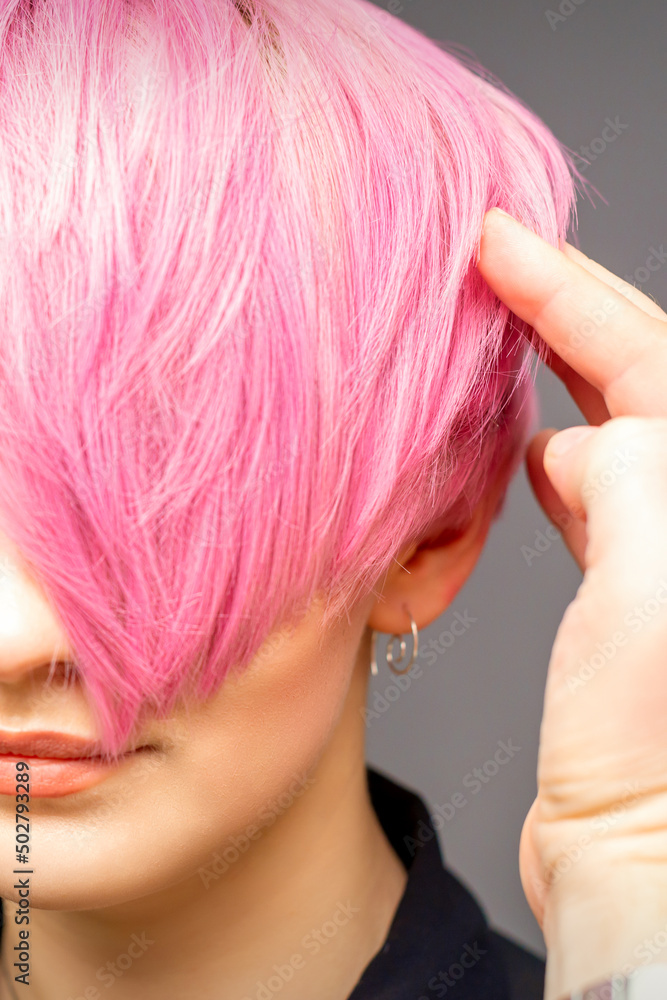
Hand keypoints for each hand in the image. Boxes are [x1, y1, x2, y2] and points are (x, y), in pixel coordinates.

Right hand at [477, 208, 666, 998]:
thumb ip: (629, 477)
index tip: (501, 239)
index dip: (571, 293)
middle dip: (567, 312)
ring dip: (555, 377)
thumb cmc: (648, 748)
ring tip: (496, 329)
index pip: (651, 361)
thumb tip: (582, 441)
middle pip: (640, 380)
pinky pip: (591, 493)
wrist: (633, 857)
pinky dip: (552, 455)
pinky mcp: (626, 595)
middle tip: (496, 257)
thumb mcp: (649, 587)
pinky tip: (523, 446)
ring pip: (612, 429)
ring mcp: (663, 553)